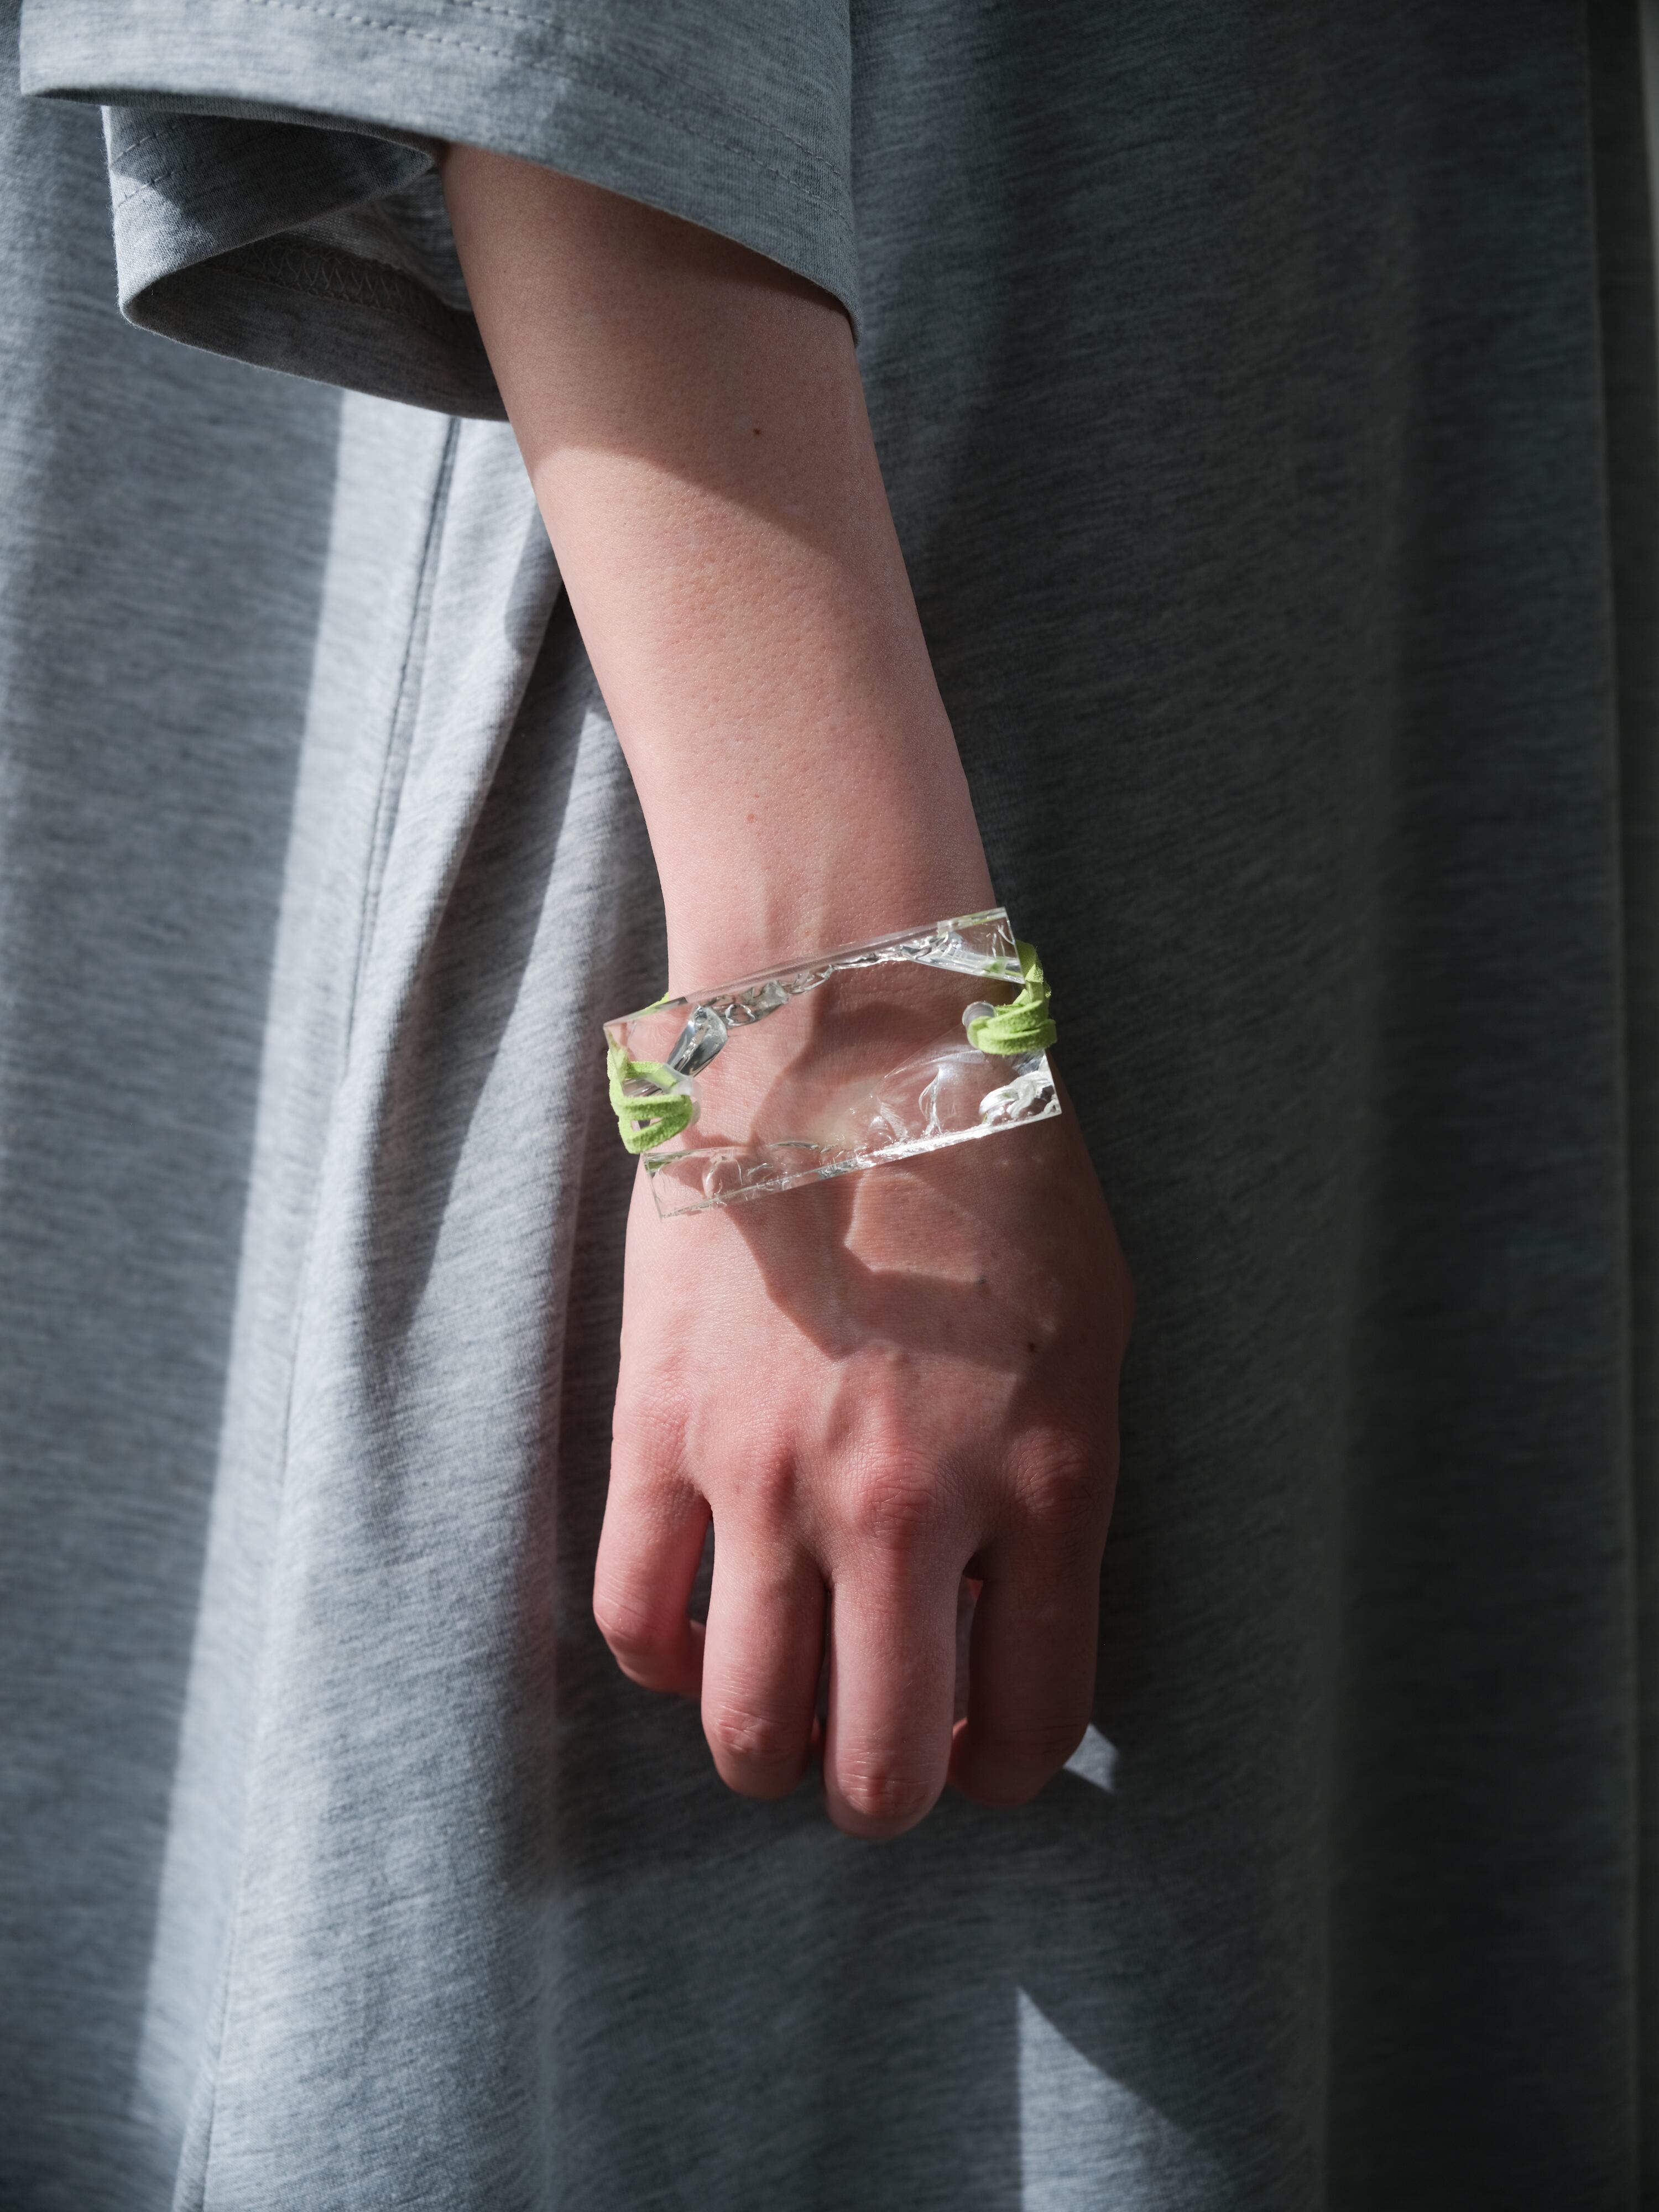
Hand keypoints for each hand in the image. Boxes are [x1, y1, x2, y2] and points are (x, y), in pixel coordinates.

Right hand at [594, 1095, 1132, 1837]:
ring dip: (768, 1749)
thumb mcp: (1092, 1335)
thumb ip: (1056, 1493)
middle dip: (884, 1794)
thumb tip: (990, 1614)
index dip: (1009, 1772)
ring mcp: (769, 1474)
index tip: (985, 1746)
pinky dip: (666, 1659)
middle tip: (881, 1752)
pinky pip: (634, 1615)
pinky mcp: (660, 1429)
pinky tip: (699, 1629)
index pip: (1034, 1727)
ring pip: (743, 1724)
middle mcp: (905, 1508)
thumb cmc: (994, 1173)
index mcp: (1042, 1483)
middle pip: (879, 1767)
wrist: (848, 1038)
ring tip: (784, 1710)